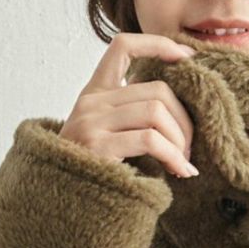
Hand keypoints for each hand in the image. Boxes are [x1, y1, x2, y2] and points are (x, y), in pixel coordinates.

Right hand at [59, 33, 199, 177]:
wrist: (58, 203)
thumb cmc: (94, 173)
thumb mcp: (109, 135)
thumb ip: (134, 118)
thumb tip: (183, 115)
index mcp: (95, 92)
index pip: (123, 46)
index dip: (158, 44)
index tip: (187, 57)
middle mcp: (91, 101)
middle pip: (157, 89)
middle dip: (184, 120)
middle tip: (189, 149)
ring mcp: (92, 121)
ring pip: (156, 112)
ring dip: (180, 140)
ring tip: (183, 164)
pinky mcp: (97, 146)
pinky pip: (150, 140)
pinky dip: (173, 157)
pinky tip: (180, 172)